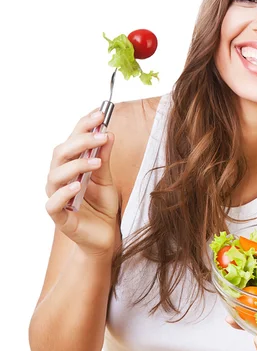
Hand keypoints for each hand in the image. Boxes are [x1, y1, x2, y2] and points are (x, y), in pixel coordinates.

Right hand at [45, 108, 118, 256]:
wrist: (105, 237)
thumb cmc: (101, 206)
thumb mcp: (107, 179)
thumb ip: (105, 157)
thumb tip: (108, 133)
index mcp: (70, 166)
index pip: (72, 140)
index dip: (83, 125)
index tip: (101, 113)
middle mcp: (59, 179)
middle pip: (61, 153)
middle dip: (81, 141)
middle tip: (102, 135)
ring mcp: (57, 197)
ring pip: (55, 175)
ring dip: (76, 165)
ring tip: (97, 162)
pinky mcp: (59, 217)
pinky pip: (53, 203)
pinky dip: (63, 193)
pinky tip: (77, 186)